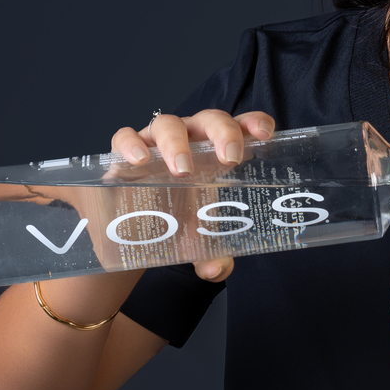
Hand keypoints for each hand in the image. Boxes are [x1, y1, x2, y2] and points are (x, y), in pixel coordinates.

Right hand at [110, 106, 274, 283]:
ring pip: (167, 124)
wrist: (137, 228)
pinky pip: (125, 136)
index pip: (241, 126)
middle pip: (209, 120)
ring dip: (177, 143)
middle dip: (222, 133)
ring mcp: (157, 142)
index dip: (254, 122)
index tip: (265, 134)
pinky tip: (139, 161)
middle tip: (229, 159)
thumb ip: (215, 256)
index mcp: (217, 152)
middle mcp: (191, 139)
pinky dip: (131, 144)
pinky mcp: (126, 151)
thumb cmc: (181, 220)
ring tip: (182, 170)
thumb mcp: (201, 241)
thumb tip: (215, 270)